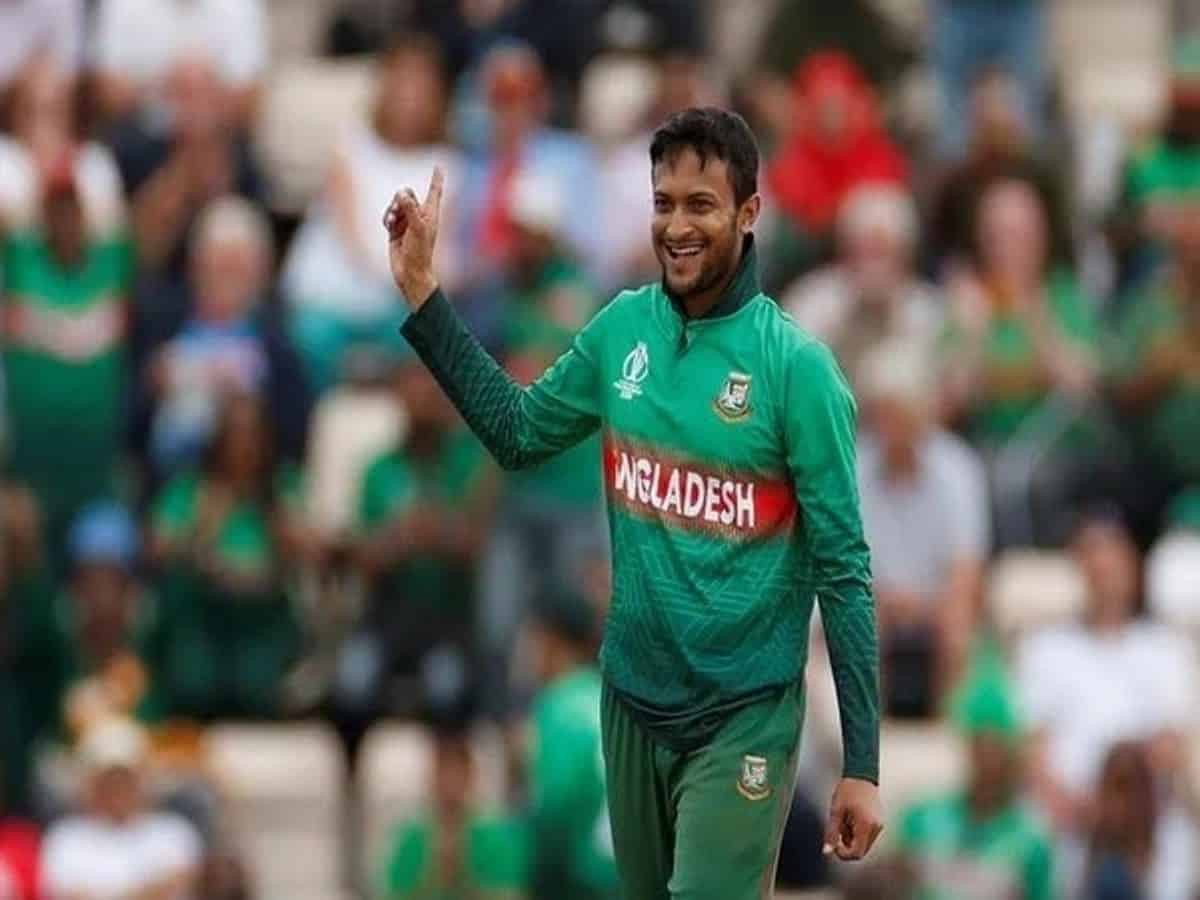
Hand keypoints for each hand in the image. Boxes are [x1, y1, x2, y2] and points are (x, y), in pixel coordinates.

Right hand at [383, 167, 443, 309]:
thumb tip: (402, 192)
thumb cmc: (420, 252)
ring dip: (392, 210)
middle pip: (409, 195)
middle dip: (401, 198)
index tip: (438, 166)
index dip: (436, 178)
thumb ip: (410, 208)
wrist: (410, 273)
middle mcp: (420, 217)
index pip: (434, 192)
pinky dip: (387, 218)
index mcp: (431, 215)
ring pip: (396, 206)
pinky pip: (389, 217)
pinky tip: (388, 226)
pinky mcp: (396, 231)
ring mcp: (407, 224)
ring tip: (392, 220)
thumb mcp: (416, 228)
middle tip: (398, 205)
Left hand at [824, 777, 883, 860]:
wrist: (861, 775)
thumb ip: (832, 833)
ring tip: (844, 820)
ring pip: (864, 843)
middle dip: (847, 844)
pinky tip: (851, 819)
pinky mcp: (878, 822)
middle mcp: (875, 827)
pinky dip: (857, 832)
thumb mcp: (836, 812)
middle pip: (861, 850)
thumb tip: (827, 851)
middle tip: (838, 829)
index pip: (857, 853)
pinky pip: (867, 835)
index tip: (834, 844)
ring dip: (852, 838)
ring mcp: (879, 825)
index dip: (843, 853)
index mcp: (866, 825)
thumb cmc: (848, 790)